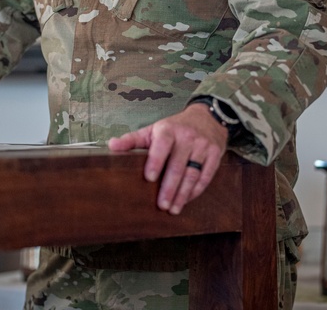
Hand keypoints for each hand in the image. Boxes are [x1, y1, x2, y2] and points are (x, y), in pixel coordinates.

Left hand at [108, 103, 227, 214]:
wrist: (207, 118)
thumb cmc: (175, 127)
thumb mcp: (153, 129)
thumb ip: (132, 139)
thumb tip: (111, 146)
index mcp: (168, 129)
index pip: (162, 145)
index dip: (156, 161)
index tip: (149, 178)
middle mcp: (187, 137)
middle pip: (178, 165)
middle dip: (169, 187)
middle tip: (161, 204)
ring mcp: (202, 146)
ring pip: (192, 173)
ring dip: (183, 194)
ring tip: (173, 208)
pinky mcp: (215, 154)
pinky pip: (206, 175)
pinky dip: (196, 190)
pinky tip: (187, 200)